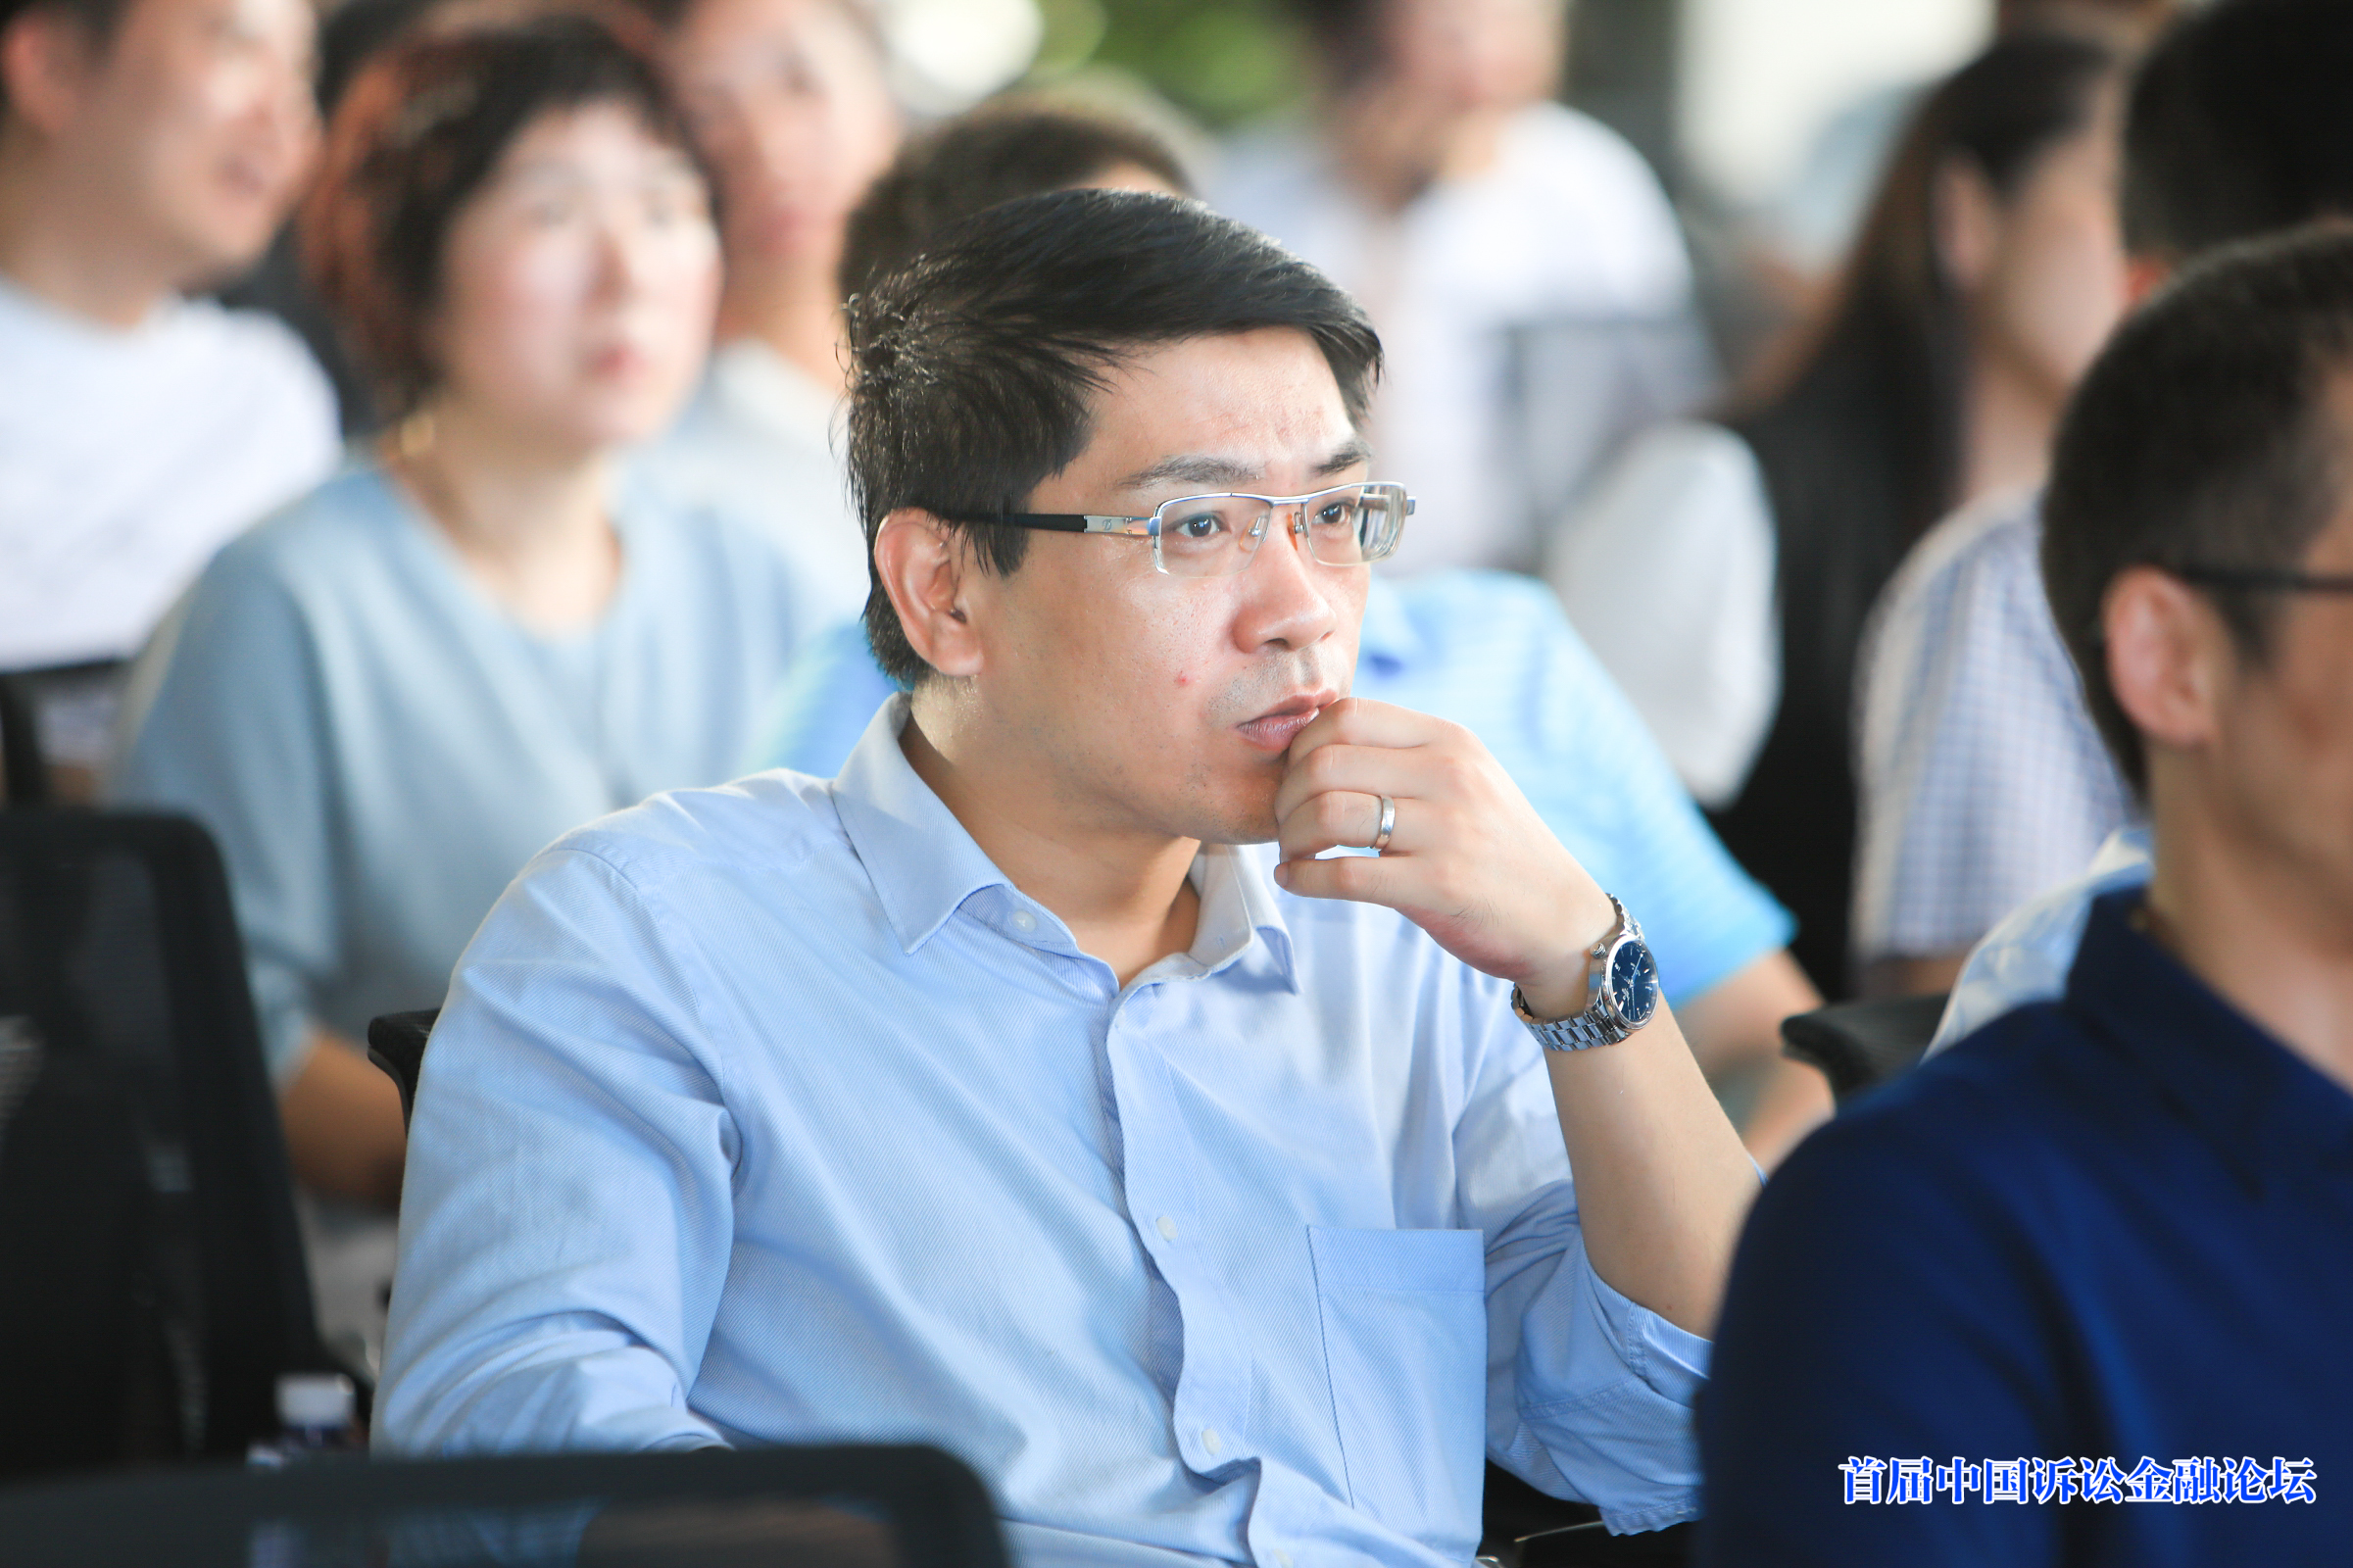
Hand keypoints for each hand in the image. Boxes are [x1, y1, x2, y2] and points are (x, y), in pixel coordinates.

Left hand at [1270, 699, 1616, 1018]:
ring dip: (1290, 838)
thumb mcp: (1460, 780)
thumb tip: (1309, 744)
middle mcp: (1450, 775)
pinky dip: (1304, 879)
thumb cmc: (1491, 848)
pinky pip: (1345, 875)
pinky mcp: (1441, 885)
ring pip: (1327, 815)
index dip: (1301, 745)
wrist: (1559, 917)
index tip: (1293, 779)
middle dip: (1285, 796)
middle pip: (1324, 763)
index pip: (1346, 714)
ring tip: (1292, 854)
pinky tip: (1296, 881)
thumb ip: (1399, 757)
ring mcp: (1448, 830)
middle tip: (1284, 823)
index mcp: (1448, 740)